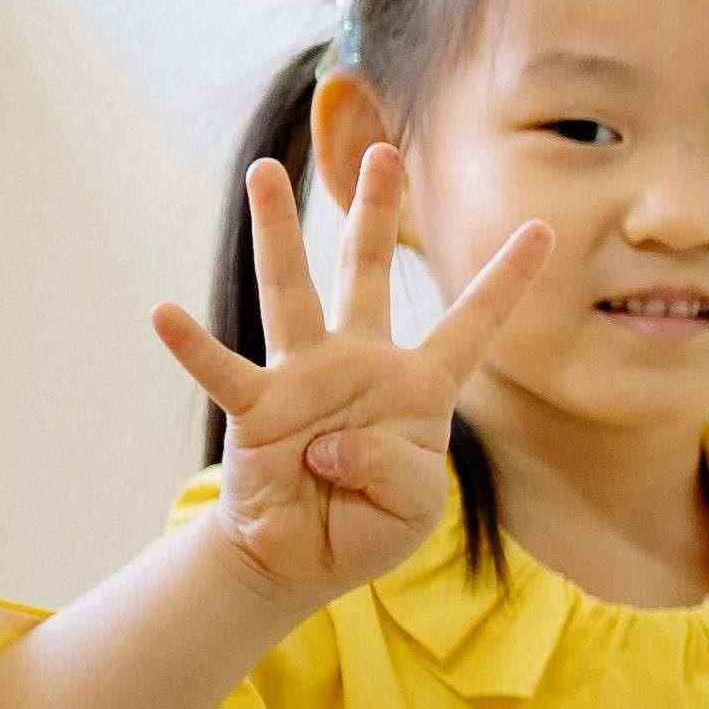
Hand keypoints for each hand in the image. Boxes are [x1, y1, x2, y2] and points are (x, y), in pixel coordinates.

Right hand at [151, 149, 553, 602]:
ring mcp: (303, 378)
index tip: (542, 230)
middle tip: (383, 152)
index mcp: (418, 385)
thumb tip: (331, 446)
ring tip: (264, 172)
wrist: (303, 557)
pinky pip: (222, 371)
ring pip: (289, 292)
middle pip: (367, 272)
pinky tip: (165, 314)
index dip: (506, 280)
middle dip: (376, 213)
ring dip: (277, 232)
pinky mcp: (256, 408)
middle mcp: (359, 363)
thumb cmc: (369, 523)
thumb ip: (394, 472)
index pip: (472, 323)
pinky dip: (193, 346)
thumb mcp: (413, 508)